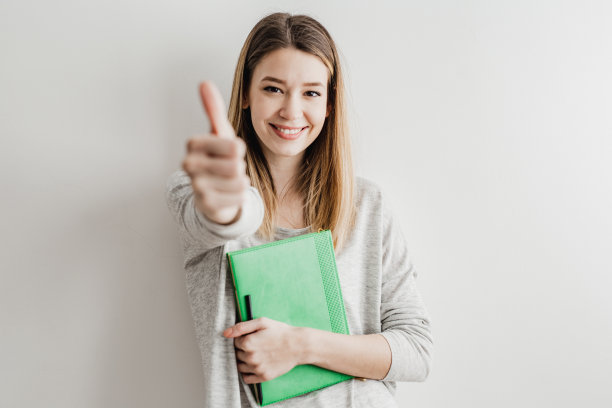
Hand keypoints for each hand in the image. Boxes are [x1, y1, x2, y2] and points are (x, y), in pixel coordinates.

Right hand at [181, 81, 249, 224]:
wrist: (213, 193)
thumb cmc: (218, 159)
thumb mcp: (219, 133)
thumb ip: (213, 109)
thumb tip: (204, 82)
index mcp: (193, 144)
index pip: (234, 146)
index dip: (238, 149)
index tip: (228, 152)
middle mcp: (189, 164)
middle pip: (236, 165)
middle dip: (238, 167)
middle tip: (227, 169)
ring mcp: (195, 186)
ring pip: (239, 181)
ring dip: (240, 182)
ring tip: (228, 181)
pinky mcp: (205, 205)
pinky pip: (239, 197)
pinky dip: (240, 196)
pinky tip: (228, 194)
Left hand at [223, 317, 301, 383]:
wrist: (298, 345)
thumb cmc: (280, 331)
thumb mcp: (262, 322)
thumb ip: (241, 327)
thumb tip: (225, 334)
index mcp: (248, 343)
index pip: (234, 342)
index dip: (242, 338)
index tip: (252, 337)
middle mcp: (250, 357)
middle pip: (236, 354)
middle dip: (243, 349)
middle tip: (255, 345)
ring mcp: (257, 368)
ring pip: (240, 366)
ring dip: (244, 361)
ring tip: (256, 354)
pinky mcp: (263, 376)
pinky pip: (246, 378)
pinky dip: (248, 373)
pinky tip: (255, 365)